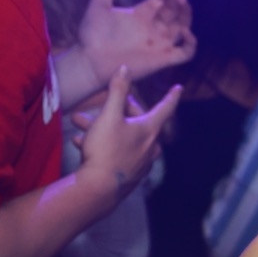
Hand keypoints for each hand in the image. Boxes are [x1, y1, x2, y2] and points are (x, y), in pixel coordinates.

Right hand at [74, 67, 180, 201]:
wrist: (100, 187)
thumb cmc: (106, 148)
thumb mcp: (109, 115)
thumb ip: (117, 91)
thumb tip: (125, 69)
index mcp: (150, 130)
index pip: (165, 108)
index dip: (171, 96)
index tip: (178, 88)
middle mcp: (150, 146)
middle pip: (138, 121)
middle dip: (115, 110)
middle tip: (100, 106)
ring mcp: (141, 161)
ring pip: (123, 136)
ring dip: (101, 127)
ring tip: (79, 123)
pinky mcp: (129, 173)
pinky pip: (117, 152)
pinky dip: (102, 144)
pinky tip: (80, 142)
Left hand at [77, 0, 196, 85]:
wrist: (91, 60)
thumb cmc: (92, 35)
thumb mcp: (98, 6)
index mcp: (143, 13)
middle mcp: (155, 27)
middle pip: (175, 9)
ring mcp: (161, 43)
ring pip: (184, 26)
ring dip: (186, 14)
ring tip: (182, 2)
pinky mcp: (164, 59)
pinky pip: (186, 53)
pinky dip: (191, 43)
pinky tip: (185, 32)